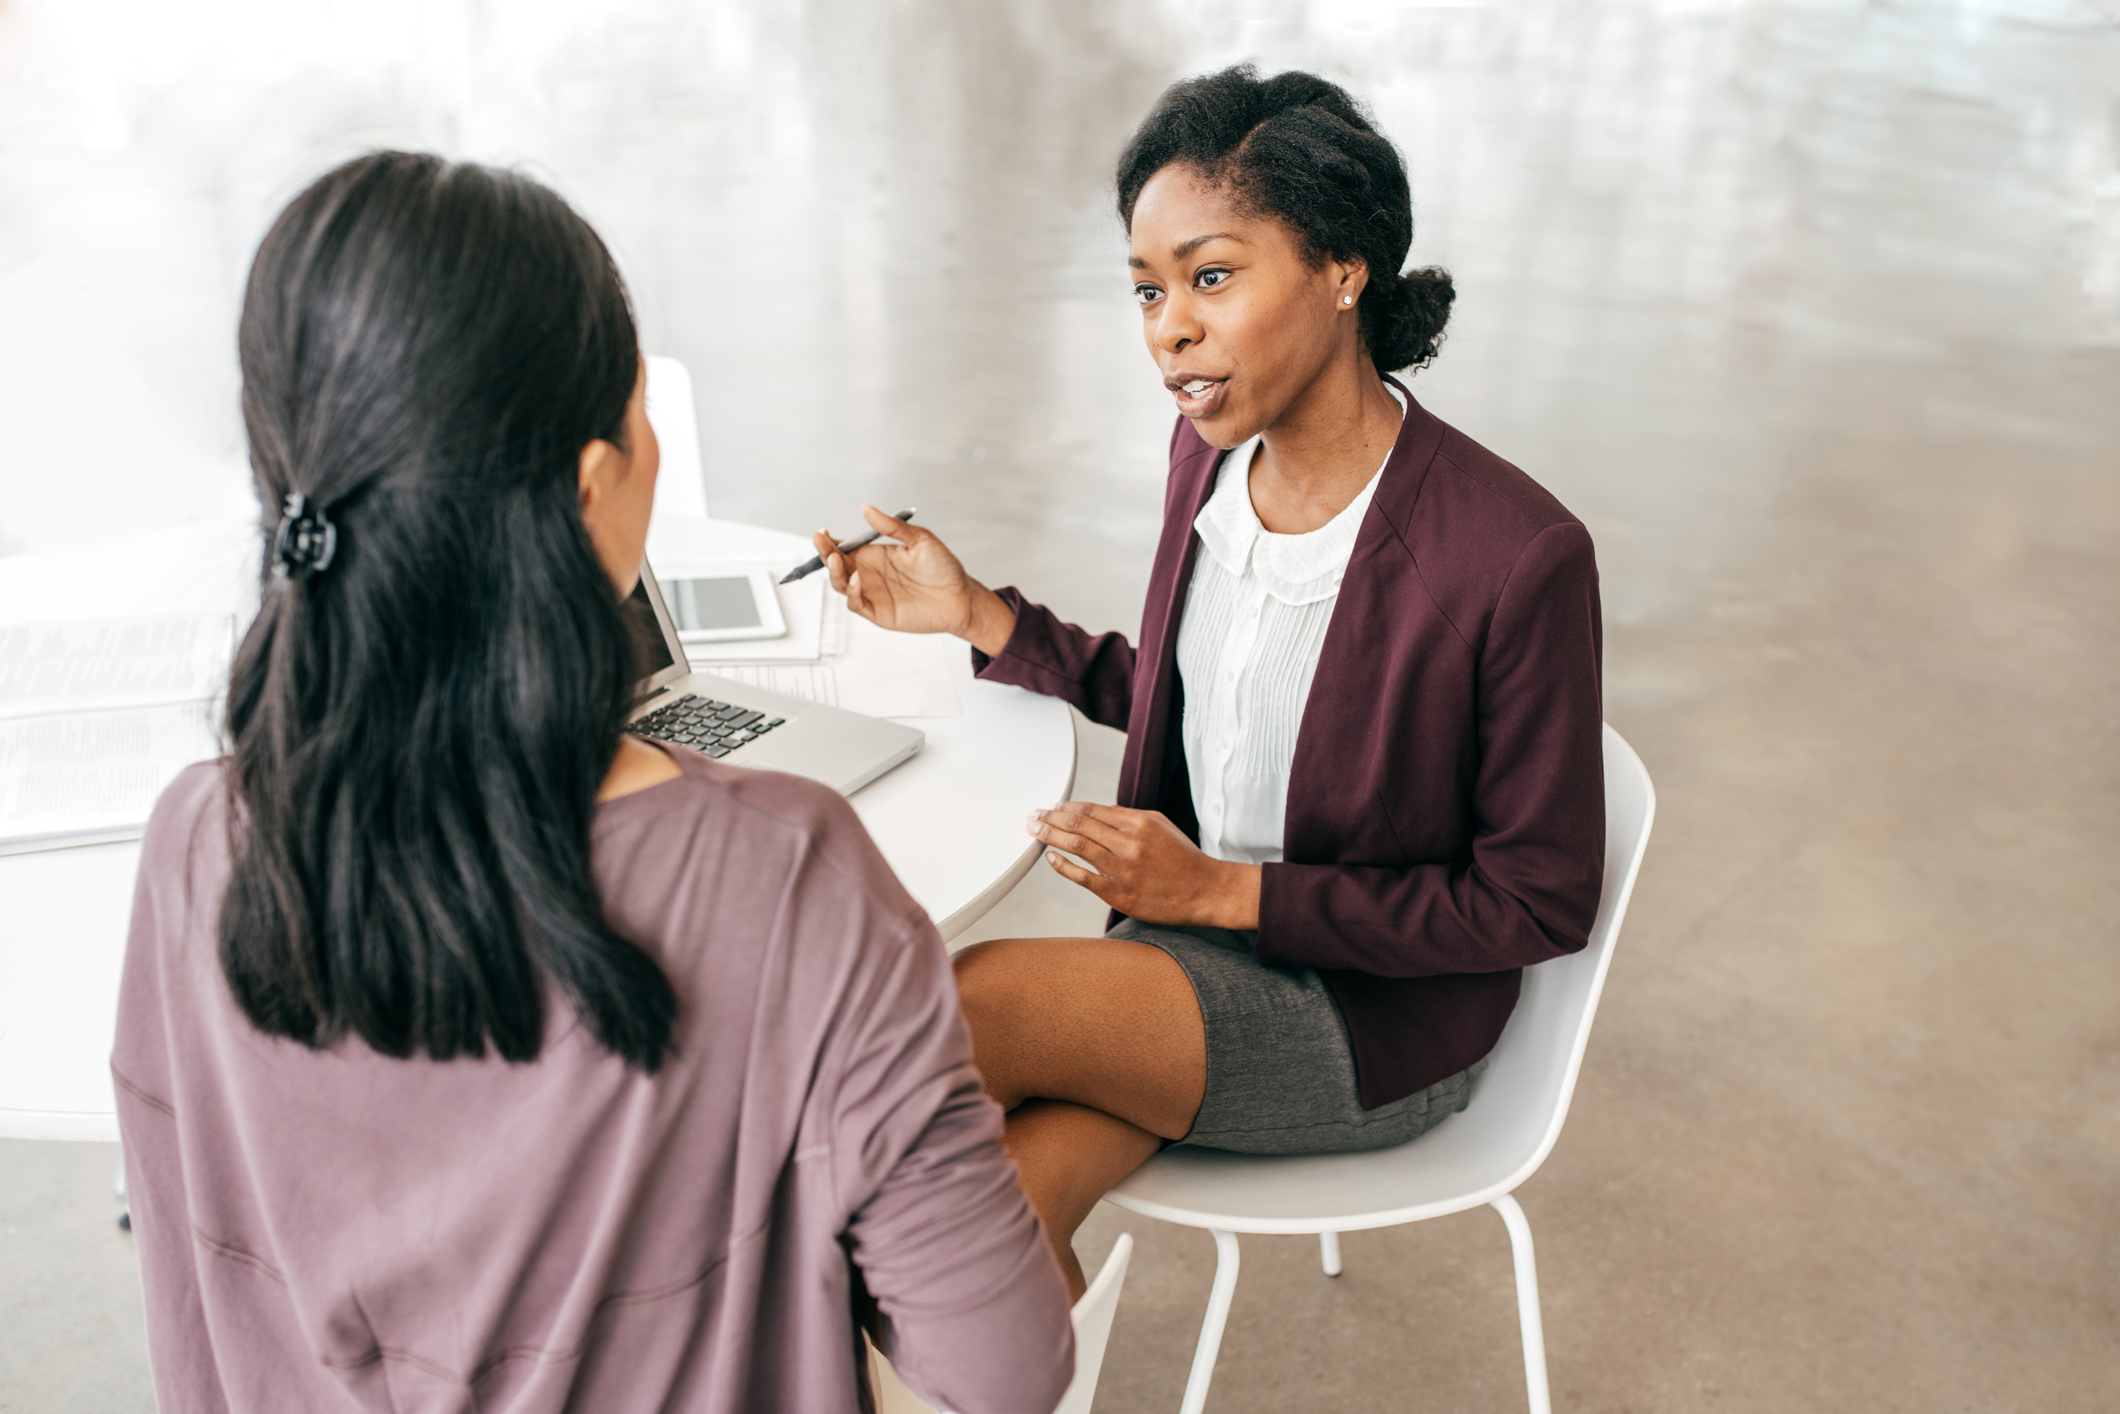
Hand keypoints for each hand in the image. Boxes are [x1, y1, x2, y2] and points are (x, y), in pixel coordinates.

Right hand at [814, 506, 1014, 654]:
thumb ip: (891, 526)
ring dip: (833, 572)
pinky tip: (857, 578)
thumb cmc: (943, 568)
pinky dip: (852, 592)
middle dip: (824, 553)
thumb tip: (865, 508)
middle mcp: (869, 574)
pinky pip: (856, 603)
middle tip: (820, 541)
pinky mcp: (878, 613)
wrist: (961, 597)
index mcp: (875, 555)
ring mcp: (872, 594)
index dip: (829, 542)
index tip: (822, 532)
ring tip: (834, 559)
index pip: (844, 548)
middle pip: (836, 565)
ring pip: (841, 584)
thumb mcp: (919, 539)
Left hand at [1028, 802, 1261, 929]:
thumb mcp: (1160, 825)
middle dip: (1050, 817)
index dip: (1066, 807)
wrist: (1205, 891)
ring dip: (1049, 835)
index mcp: (1138, 822)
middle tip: (1032, 815)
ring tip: (1033, 830)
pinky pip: (1082, 877)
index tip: (1051, 807)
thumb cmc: (1183, 858)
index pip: (1092, 810)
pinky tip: (1050, 857)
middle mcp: (1128, 843)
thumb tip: (1095, 812)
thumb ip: (1128, 817)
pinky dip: (1063, 865)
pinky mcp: (1118, 893)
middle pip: (1078, 824)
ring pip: (1076, 845)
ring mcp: (1122, 868)